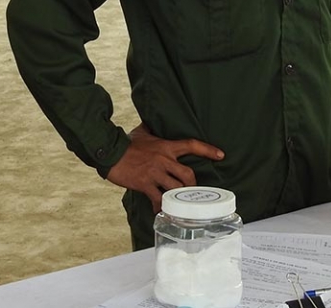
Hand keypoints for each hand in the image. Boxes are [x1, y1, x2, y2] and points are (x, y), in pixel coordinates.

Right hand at [106, 123, 224, 211]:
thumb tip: (155, 121)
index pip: (192, 145)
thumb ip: (153, 128)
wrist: (109, 152)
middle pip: (188, 174)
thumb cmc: (126, 142)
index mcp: (166, 146)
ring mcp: (155, 173)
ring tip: (180, 203)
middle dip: (193, 184)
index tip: (221, 155)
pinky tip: (161, 210)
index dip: (208, 150)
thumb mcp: (142, 132)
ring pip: (176, 188)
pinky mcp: (145, 184)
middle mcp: (164, 159)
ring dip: (180, 197)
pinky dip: (161, 207)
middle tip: (193, 190)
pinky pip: (158, 199)